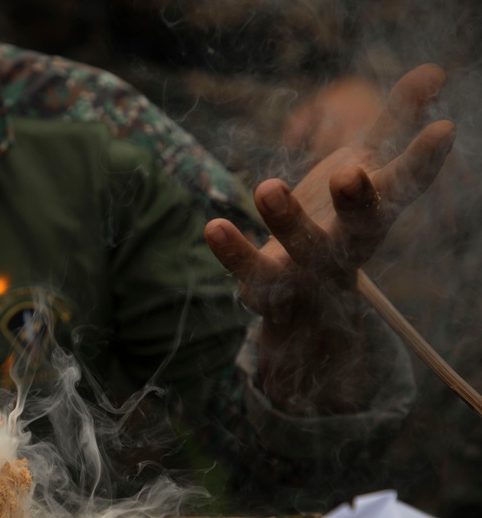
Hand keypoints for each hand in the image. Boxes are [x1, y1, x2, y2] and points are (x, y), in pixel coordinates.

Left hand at [204, 65, 456, 413]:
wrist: (310, 310)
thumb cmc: (340, 223)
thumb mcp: (366, 171)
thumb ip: (394, 123)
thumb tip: (433, 68)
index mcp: (375, 215)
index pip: (404, 188)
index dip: (423, 161)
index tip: (442, 129)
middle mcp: (349, 245)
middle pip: (361, 228)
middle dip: (357, 201)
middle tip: (348, 173)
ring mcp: (310, 271)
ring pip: (304, 252)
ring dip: (288, 222)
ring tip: (267, 187)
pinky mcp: (269, 289)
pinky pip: (251, 273)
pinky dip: (233, 253)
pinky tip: (213, 226)